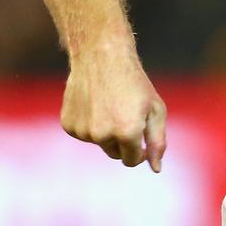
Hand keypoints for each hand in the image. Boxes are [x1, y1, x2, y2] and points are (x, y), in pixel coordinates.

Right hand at [61, 53, 166, 171]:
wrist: (101, 55)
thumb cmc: (134, 83)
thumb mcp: (156, 111)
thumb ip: (157, 142)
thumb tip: (156, 169)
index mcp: (127, 133)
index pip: (133, 161)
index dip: (139, 151)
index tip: (140, 135)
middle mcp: (102, 134)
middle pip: (115, 155)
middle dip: (123, 141)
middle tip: (125, 114)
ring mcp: (83, 130)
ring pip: (99, 143)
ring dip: (105, 132)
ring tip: (109, 105)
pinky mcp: (68, 124)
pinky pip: (83, 134)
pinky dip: (89, 124)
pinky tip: (94, 104)